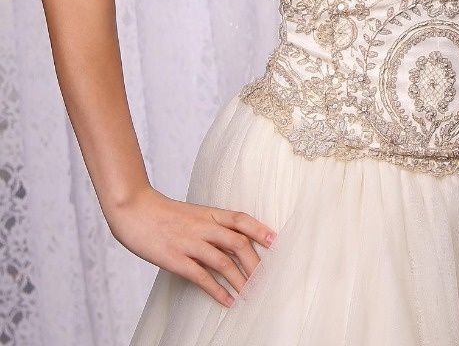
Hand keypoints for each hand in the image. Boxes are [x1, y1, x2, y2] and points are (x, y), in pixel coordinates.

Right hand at [106, 183, 276, 307]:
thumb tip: (229, 239)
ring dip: (240, 280)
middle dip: (255, 263)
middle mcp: (202, 226)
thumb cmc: (161, 213)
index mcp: (207, 213)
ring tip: (251, 295)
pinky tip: (227, 300)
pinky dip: (217, 290)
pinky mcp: (174, 258)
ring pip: (223, 261)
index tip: (276, 242)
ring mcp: (188, 242)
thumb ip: (209, 224)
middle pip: (238, 242)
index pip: (240, 219)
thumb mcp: (190, 213)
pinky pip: (200, 276)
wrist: (133, 208)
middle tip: (267, 279)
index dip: (260, 230)